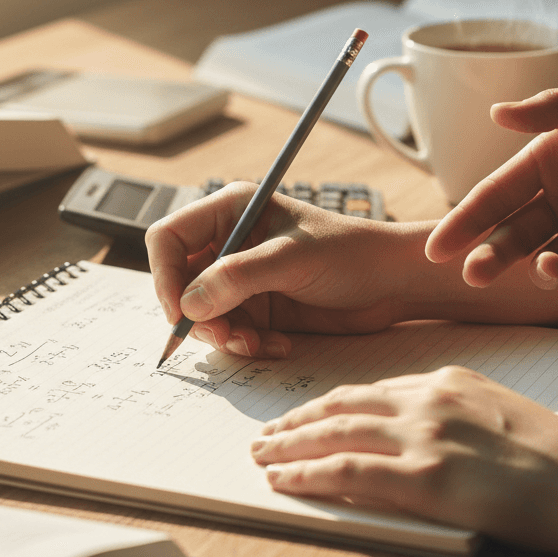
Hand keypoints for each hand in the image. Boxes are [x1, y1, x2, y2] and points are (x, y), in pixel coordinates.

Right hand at [145, 183, 425, 357]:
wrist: (393, 284)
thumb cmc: (351, 254)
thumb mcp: (293, 259)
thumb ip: (238, 277)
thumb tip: (188, 304)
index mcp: (230, 210)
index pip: (168, 239)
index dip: (164, 275)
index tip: (180, 311)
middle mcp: (230, 243)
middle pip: (179, 283)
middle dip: (197, 315)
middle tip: (224, 336)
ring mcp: (242, 279)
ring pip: (202, 315)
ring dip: (225, 336)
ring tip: (257, 344)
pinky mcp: (258, 310)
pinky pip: (230, 334)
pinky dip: (246, 345)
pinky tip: (277, 346)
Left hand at [250, 366, 557, 554]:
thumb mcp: (501, 415)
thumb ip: (455, 414)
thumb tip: (416, 432)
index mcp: (447, 381)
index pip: (370, 389)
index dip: (328, 403)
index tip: (304, 414)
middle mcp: (429, 401)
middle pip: (342, 404)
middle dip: (298, 419)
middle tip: (266, 432)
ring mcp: (425, 437)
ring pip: (335, 433)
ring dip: (290, 444)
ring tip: (262, 454)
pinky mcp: (426, 479)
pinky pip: (348, 472)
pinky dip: (308, 475)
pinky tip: (284, 481)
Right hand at [425, 78, 557, 297]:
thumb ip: (555, 110)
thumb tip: (495, 113)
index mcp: (550, 164)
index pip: (496, 196)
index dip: (465, 223)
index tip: (436, 250)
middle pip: (514, 235)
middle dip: (491, 257)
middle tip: (474, 275)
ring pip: (549, 260)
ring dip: (540, 270)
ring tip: (548, 267)